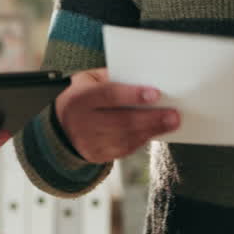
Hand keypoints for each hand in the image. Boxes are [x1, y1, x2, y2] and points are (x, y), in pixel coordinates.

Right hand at [54, 68, 177, 163]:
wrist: (60, 125)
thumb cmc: (83, 96)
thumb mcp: (89, 80)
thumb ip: (112, 77)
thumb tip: (144, 80)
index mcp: (80, 98)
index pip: (108, 96)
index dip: (132, 95)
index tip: (156, 94)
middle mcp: (82, 122)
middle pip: (121, 121)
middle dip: (150, 118)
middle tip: (174, 114)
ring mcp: (88, 142)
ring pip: (125, 138)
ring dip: (152, 131)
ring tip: (171, 123)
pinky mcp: (95, 156)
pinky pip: (123, 150)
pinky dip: (141, 140)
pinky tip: (154, 132)